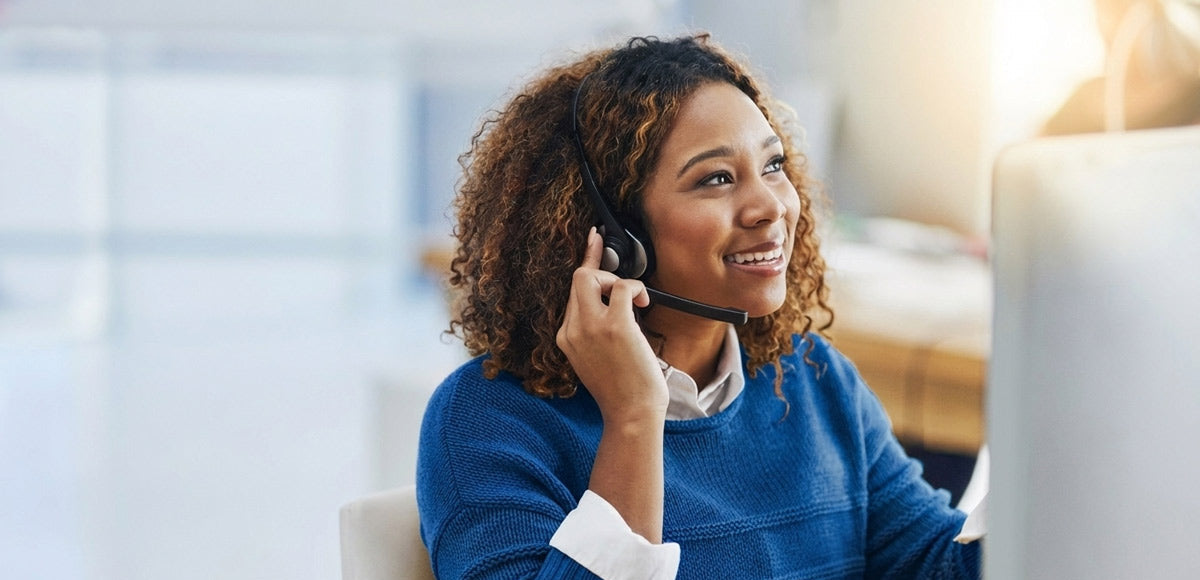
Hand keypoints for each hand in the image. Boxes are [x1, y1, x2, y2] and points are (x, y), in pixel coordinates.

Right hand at [557, 228, 668, 422]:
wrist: (631, 415)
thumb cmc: (622, 390)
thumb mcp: (595, 358)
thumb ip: (594, 330)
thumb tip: (614, 301)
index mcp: (566, 337)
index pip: (571, 292)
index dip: (586, 263)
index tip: (593, 240)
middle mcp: (572, 329)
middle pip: (578, 278)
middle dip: (600, 268)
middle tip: (620, 277)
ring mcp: (590, 327)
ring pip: (591, 276)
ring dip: (617, 280)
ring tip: (635, 302)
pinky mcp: (614, 326)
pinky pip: (621, 287)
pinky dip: (635, 288)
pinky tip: (643, 303)